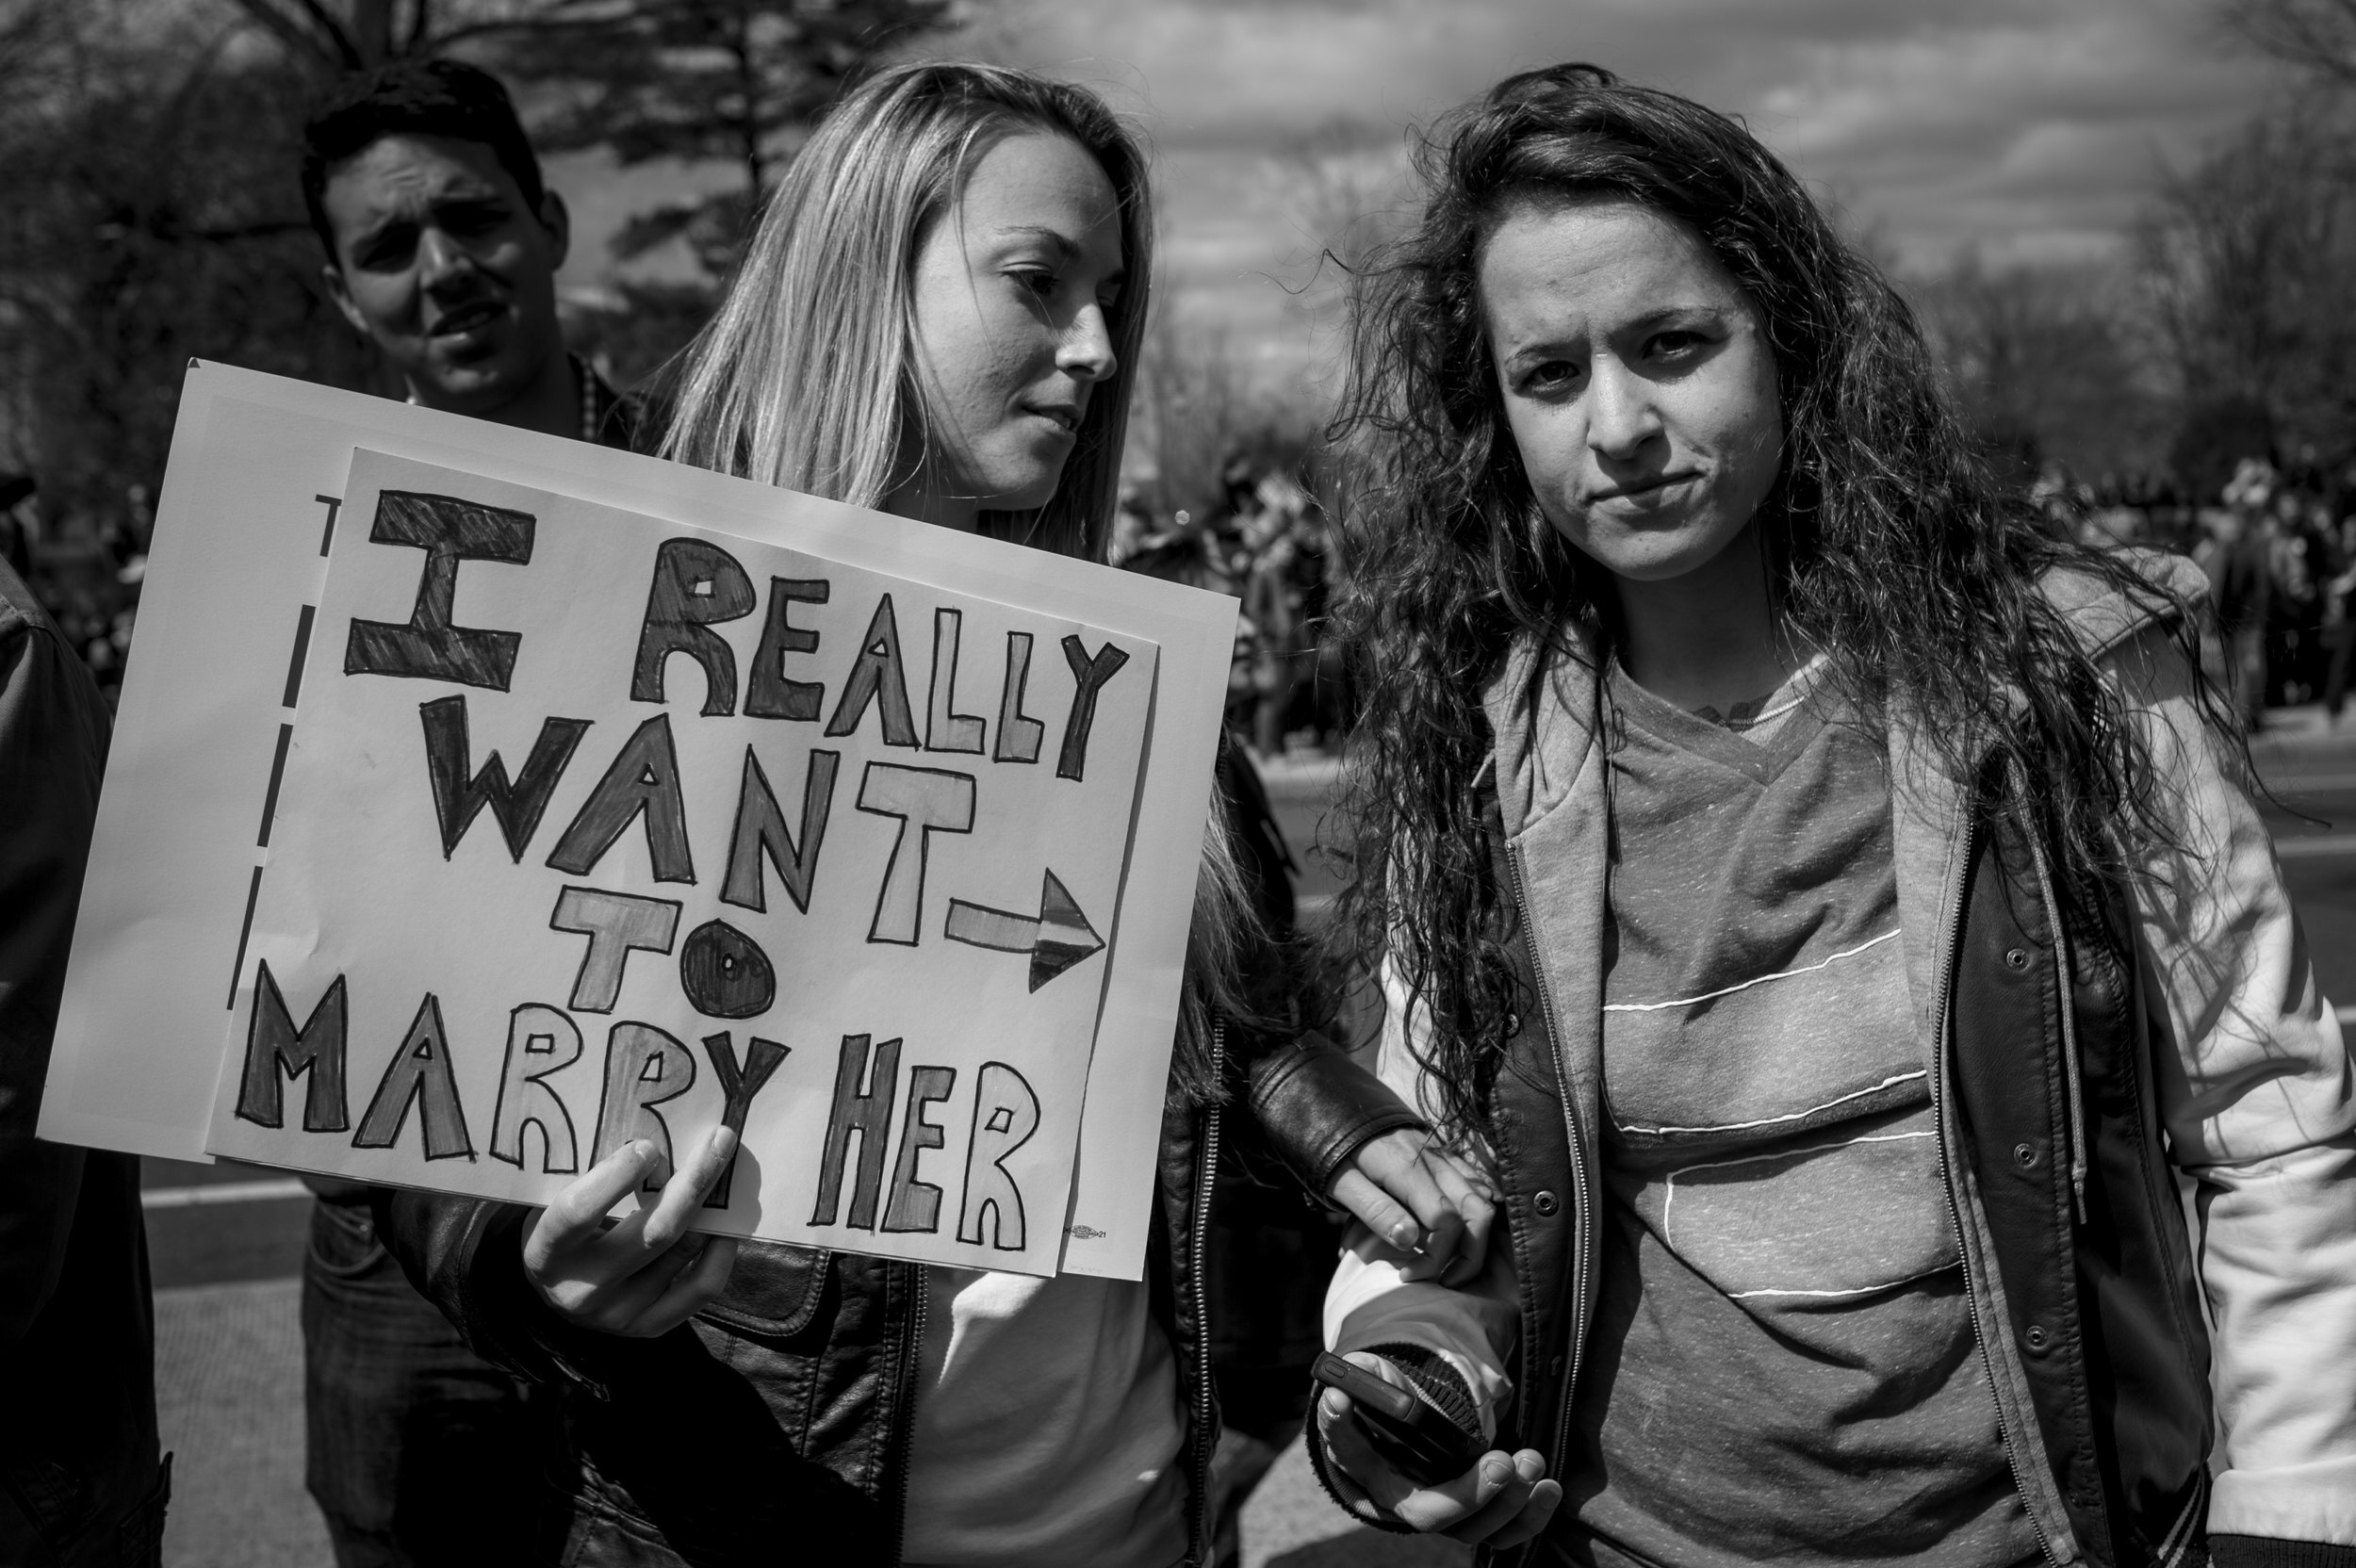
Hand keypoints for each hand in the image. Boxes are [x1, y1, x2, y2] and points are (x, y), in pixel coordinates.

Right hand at [522, 1124, 740, 1337]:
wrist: (557, 1292)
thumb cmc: (562, 1231)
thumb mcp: (556, 1203)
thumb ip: (596, 1180)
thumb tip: (661, 1143)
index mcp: (546, 1253)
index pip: (578, 1213)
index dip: (616, 1176)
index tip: (649, 1146)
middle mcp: (581, 1291)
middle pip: (652, 1234)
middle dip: (693, 1181)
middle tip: (720, 1140)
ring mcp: (618, 1315)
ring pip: (682, 1253)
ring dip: (712, 1207)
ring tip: (724, 1170)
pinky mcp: (649, 1327)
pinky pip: (701, 1288)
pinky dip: (720, 1252)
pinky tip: (725, 1224)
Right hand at [1316, 1352, 1559, 1544]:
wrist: (1413, 1442)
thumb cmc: (1392, 1410)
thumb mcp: (1375, 1386)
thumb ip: (1367, 1374)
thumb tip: (1356, 1363)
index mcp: (1364, 1461)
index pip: (1347, 1450)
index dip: (1340, 1428)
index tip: (1341, 1397)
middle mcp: (1398, 1498)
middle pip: (1427, 1513)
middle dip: (1468, 1492)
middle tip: (1501, 1460)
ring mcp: (1438, 1515)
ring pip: (1470, 1528)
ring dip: (1506, 1499)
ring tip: (1530, 1459)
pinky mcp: (1473, 1523)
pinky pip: (1502, 1536)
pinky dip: (1528, 1517)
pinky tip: (1547, 1485)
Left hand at [1328, 1129, 1495, 1284]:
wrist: (1338, 1105)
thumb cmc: (1333, 1148)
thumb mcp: (1341, 1182)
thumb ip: (1375, 1210)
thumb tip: (1409, 1241)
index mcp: (1408, 1170)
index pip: (1445, 1222)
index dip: (1435, 1256)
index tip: (1407, 1274)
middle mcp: (1434, 1161)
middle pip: (1477, 1213)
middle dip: (1469, 1256)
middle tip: (1444, 1282)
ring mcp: (1442, 1156)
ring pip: (1482, 1199)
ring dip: (1474, 1238)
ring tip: (1449, 1265)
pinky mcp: (1443, 1155)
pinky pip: (1474, 1184)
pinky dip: (1473, 1213)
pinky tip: (1455, 1233)